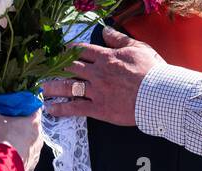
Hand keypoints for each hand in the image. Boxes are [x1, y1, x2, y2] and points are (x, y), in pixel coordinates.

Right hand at [0, 107, 42, 170]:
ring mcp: (35, 156)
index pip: (33, 107)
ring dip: (16, 143)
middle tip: (3, 125)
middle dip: (17, 126)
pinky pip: (22, 160)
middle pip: (29, 127)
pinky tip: (3, 157)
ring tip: (2, 143)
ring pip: (26, 145)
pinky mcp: (29, 170)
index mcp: (33, 124)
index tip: (12, 108)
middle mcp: (38, 140)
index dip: (22, 105)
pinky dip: (14, 158)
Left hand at [42, 27, 161, 126]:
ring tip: (43, 89)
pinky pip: (76, 108)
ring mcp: (97, 91)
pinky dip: (62, 109)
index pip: (82, 51)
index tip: (61, 52)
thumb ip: (118, 39)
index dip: (69, 51)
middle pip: (70, 67)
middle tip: (46, 69)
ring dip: (53, 87)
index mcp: (106, 57)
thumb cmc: (152, 71)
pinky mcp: (99, 109)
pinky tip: (51, 109)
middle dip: (56, 67)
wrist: (158, 94)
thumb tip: (106, 30)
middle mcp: (97, 73)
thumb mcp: (137, 48)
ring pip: (68, 87)